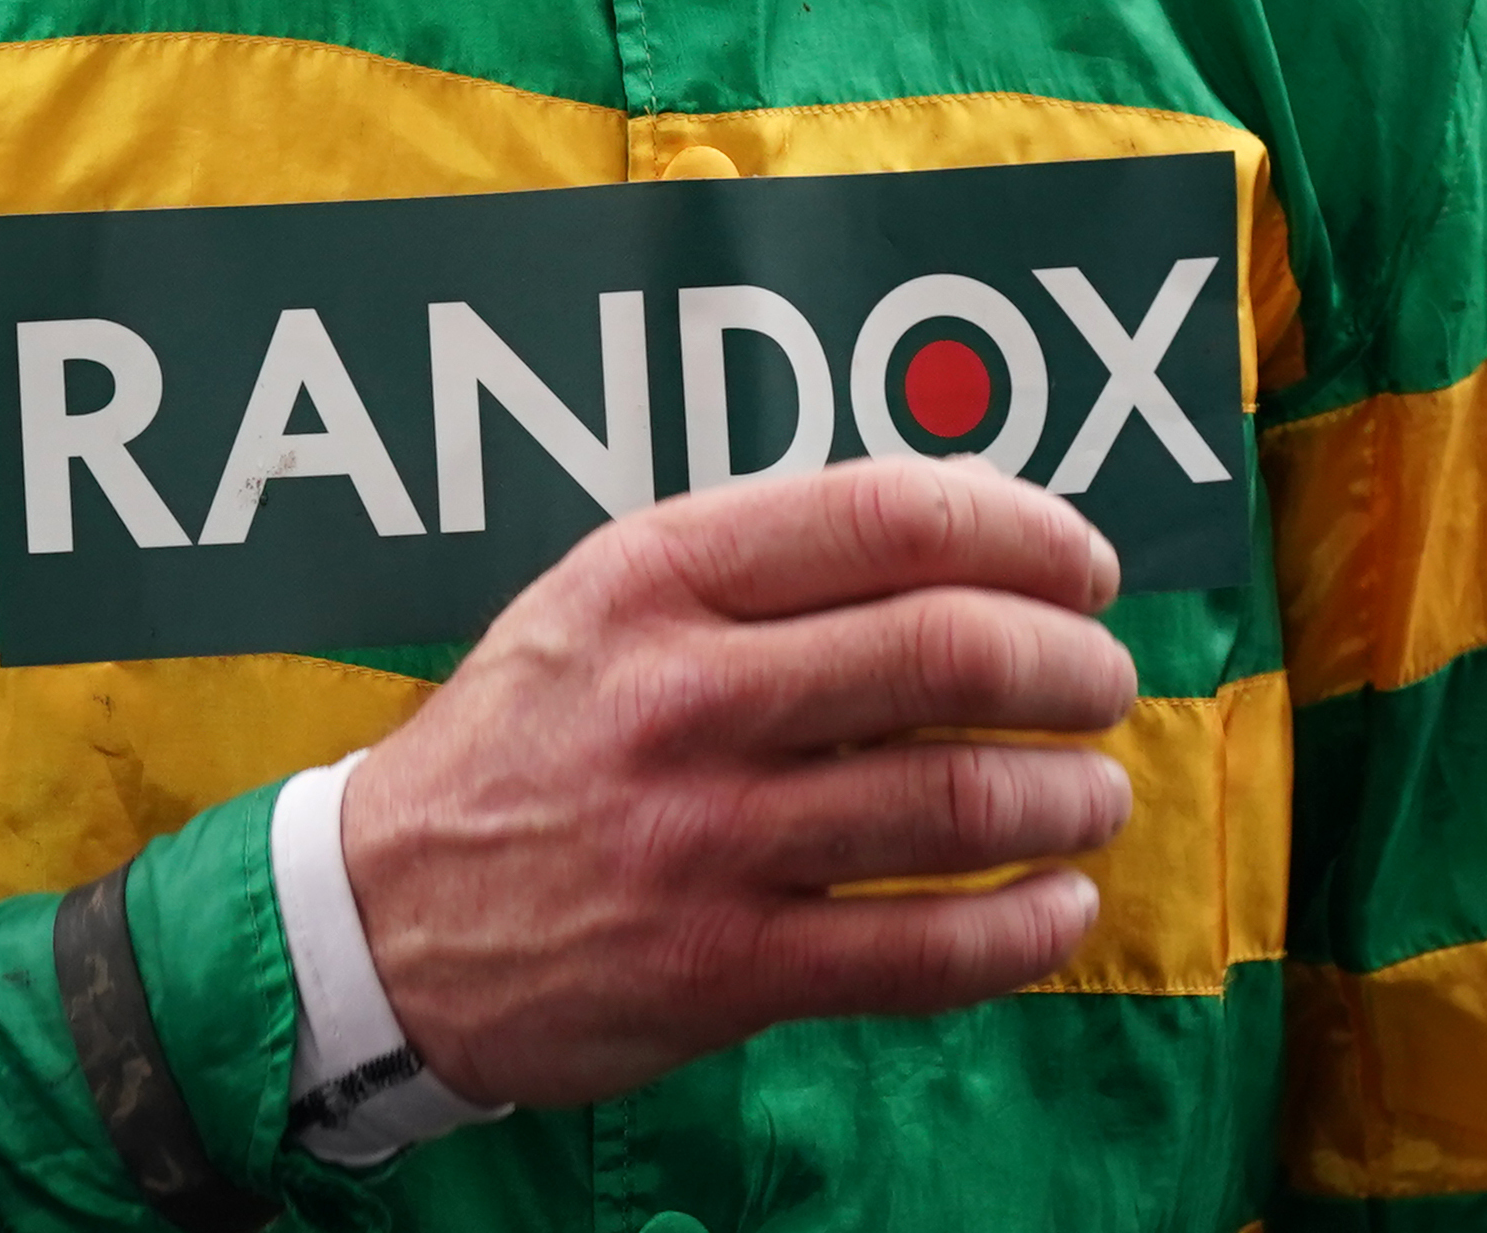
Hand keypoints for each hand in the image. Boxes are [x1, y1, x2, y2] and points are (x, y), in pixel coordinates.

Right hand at [339, 458, 1135, 1111]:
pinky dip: (1025, 930)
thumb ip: (756, 567)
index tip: (1084, 564)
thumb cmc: (524, 741)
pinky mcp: (724, 970)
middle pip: (946, 650)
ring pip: (956, 799)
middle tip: (1104, 680)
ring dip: (1068, 793)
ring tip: (1095, 791)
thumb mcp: (599, 600)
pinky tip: (1061, 907)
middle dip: (1069, 663)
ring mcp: (706, 838)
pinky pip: (923, 952)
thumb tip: (959, 550)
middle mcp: (683, 695)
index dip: (1023, 531)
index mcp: (655, 577)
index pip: (885, 516)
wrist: (381, 919)